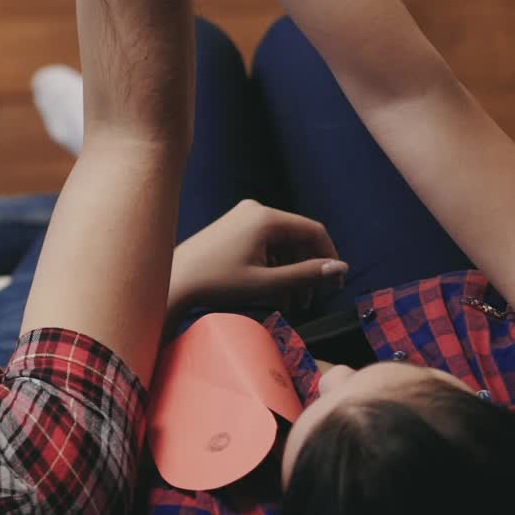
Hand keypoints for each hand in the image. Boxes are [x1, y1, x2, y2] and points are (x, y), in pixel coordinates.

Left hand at [168, 200, 347, 320]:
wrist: (175, 279)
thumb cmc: (217, 282)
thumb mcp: (267, 283)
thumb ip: (306, 275)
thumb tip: (340, 269)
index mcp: (266, 217)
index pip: (313, 231)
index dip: (330, 257)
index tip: (336, 285)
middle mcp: (256, 210)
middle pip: (297, 238)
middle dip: (307, 270)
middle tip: (311, 301)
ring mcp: (244, 216)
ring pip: (282, 243)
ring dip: (290, 272)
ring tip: (292, 304)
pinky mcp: (235, 226)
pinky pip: (266, 244)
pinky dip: (274, 266)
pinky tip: (274, 294)